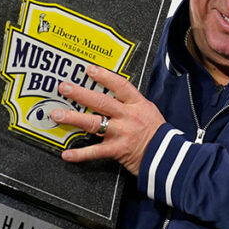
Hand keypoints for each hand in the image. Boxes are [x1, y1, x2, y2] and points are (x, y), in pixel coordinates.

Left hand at [50, 65, 164, 175]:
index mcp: (137, 105)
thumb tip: (114, 95)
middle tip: (64, 87)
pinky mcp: (118, 150)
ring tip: (57, 115)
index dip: (104, 76)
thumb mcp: (149, 113)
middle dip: (80, 93)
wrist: (170, 159)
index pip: (120, 85)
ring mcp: (122, 133)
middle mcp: (128, 116)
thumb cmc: (160, 136)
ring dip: (73, 118)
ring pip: (94, 123)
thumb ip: (131, 104)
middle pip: (101, 101)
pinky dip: (80, 154)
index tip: (89, 70)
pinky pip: (95, 152)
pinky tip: (67, 154)